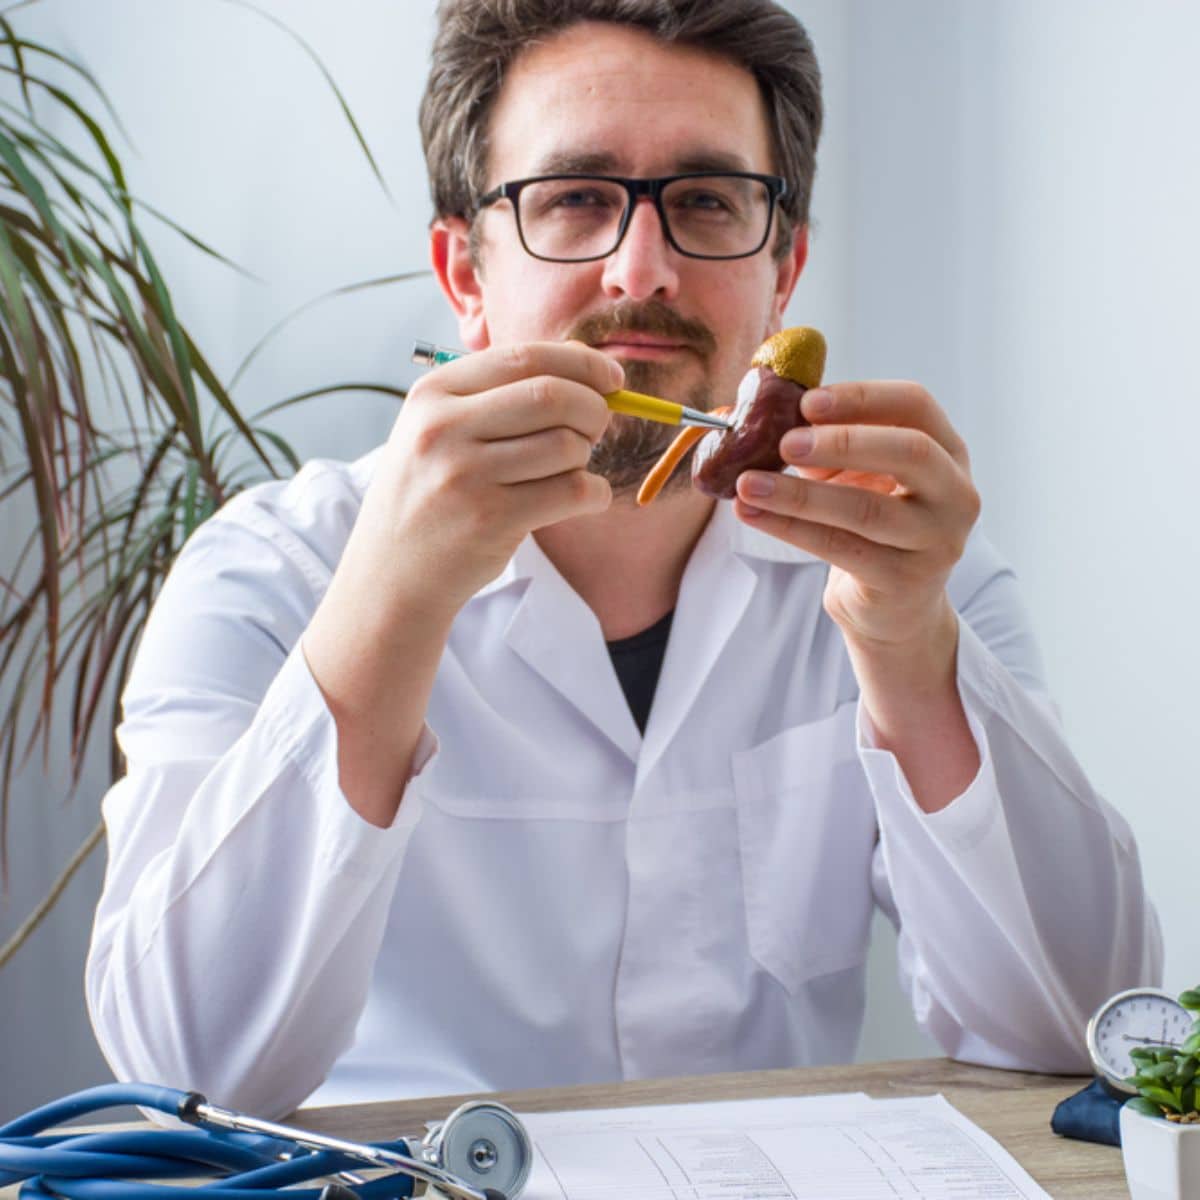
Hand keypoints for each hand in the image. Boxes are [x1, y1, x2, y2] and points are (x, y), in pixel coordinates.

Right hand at [361, 341, 618, 614]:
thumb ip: (502, 392)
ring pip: (567, 445)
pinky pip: (573, 491)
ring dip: (587, 458)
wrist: (393, 572)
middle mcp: (444, 428)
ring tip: (568, 471)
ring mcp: (466, 475)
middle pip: (553, 396)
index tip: (612, 379)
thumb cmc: (431, 493)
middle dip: (594, 409)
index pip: (525, 358)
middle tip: (596, 428)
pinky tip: (583, 498)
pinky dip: (594, 493)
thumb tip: (584, 363)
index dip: (582, 364)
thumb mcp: (441, 429)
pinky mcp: (491, 519)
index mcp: (433, 393)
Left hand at [732, 381, 979, 651]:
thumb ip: (824, 440)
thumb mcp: (856, 474)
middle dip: (842, 442)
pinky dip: (790, 528)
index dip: (862, 397)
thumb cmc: (870, 524)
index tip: (808, 401)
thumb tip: (760, 415)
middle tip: (785, 442)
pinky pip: (839, 548)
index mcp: (947, 450)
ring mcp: (936, 540)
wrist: (894, 606)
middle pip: (908, 451)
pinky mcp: (904, 580)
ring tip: (748, 483)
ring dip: (799, 494)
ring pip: (865, 509)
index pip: (915, 405)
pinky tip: (754, 513)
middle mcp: (954, 493)